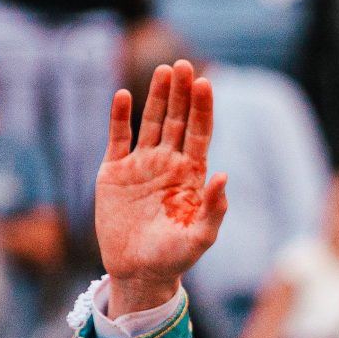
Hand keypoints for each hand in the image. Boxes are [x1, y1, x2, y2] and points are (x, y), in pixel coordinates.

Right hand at [94, 61, 228, 315]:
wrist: (137, 272)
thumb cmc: (174, 258)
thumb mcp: (200, 238)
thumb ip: (214, 209)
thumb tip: (223, 177)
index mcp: (191, 175)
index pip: (200, 133)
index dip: (202, 108)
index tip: (205, 83)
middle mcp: (167, 163)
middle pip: (177, 120)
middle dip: (181, 93)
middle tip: (183, 65)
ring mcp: (141, 165)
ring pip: (151, 122)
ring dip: (157, 97)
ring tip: (163, 71)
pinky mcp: (114, 172)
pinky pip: (118, 138)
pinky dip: (119, 117)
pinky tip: (123, 96)